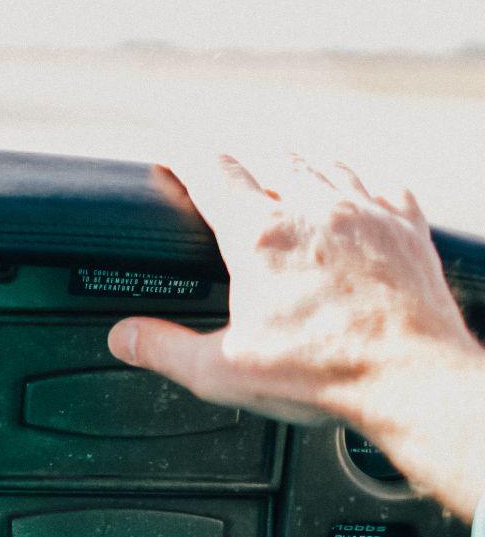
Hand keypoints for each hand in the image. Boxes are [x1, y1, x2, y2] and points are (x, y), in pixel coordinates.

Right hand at [108, 153, 484, 517]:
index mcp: (259, 238)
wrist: (412, 380)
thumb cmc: (324, 374)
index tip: (169, 156)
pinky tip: (356, 200)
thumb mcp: (221, 371)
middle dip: (241, 165)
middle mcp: (313, 211)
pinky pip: (382, 187)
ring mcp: (366, 215)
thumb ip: (164, 348)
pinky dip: (361, 188)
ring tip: (284, 178)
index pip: (210, 173)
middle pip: (268, 162)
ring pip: (325, 166)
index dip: (182, 159)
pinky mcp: (407, 230)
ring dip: (298, 169)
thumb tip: (123, 336)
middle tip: (224, 176)